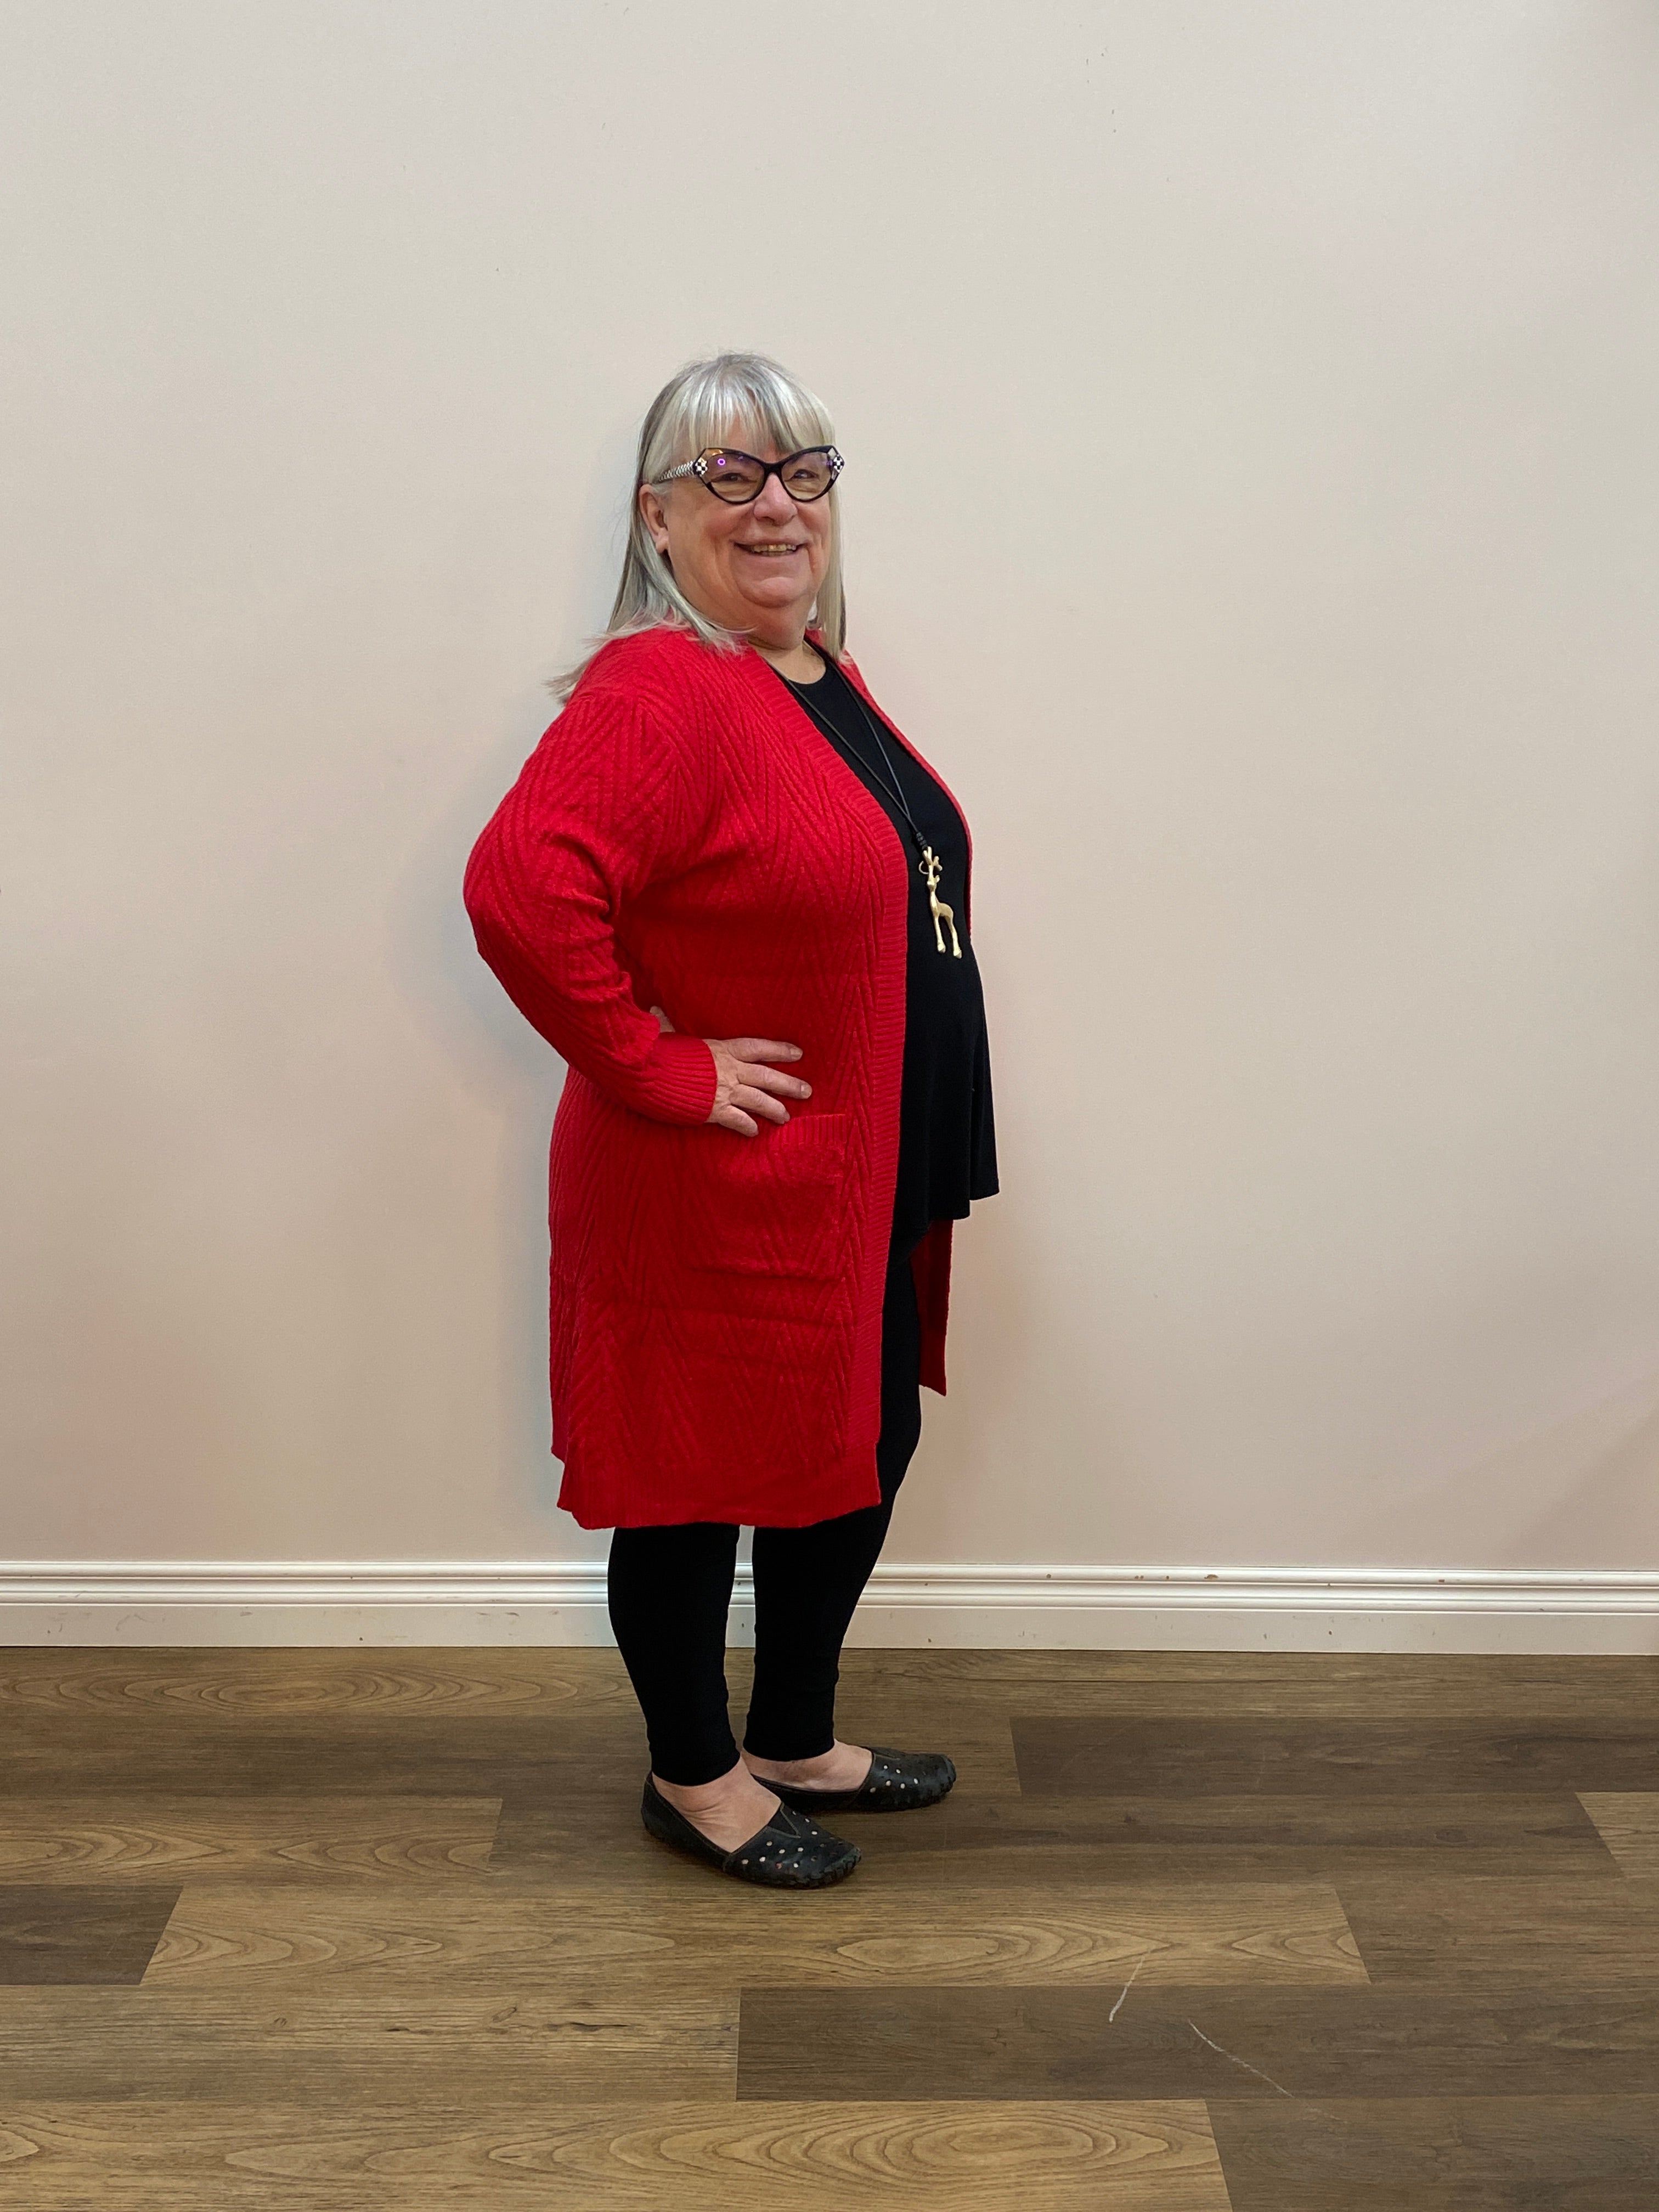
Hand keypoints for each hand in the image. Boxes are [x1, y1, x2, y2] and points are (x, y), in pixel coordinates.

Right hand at [650, 1005, 810, 1137]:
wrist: (647, 1072)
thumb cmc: (656, 1051)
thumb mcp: (668, 1035)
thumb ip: (668, 1025)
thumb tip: (656, 1009)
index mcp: (721, 1049)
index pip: (758, 1048)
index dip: (779, 1050)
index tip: (798, 1054)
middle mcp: (729, 1069)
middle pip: (767, 1076)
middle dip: (789, 1084)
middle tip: (807, 1091)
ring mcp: (723, 1091)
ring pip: (759, 1100)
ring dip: (775, 1109)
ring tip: (786, 1117)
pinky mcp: (713, 1110)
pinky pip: (738, 1120)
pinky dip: (747, 1126)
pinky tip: (755, 1133)